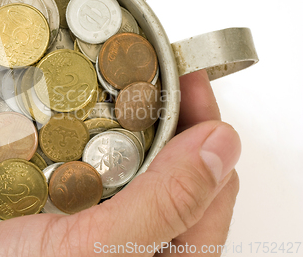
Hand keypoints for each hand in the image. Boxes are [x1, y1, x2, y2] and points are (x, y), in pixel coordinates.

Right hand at [0, 70, 240, 256]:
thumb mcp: (95, 248)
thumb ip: (165, 203)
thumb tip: (222, 144)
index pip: (216, 181)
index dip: (204, 124)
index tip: (185, 79)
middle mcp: (156, 249)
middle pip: (186, 171)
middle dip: (175, 120)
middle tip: (155, 74)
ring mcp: (122, 236)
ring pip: (149, 170)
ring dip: (141, 129)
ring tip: (125, 90)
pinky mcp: (90, 225)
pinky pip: (113, 176)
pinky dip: (107, 146)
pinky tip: (90, 125)